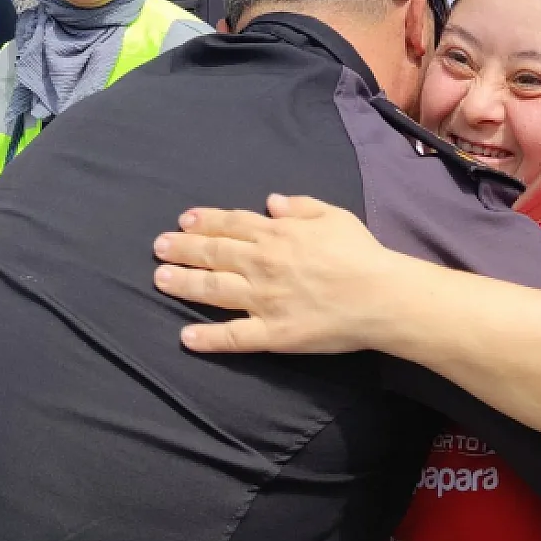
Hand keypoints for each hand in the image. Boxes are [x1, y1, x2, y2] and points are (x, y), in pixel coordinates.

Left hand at [152, 194, 404, 354]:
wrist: (381, 295)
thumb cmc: (362, 253)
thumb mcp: (334, 216)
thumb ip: (301, 207)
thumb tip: (270, 202)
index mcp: (278, 234)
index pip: (232, 224)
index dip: (205, 221)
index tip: (184, 220)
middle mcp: (263, 264)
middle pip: (214, 253)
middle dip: (183, 249)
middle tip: (159, 247)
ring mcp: (264, 300)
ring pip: (214, 289)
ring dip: (184, 283)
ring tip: (160, 279)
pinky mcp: (273, 333)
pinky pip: (234, 336)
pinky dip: (208, 338)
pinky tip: (186, 337)